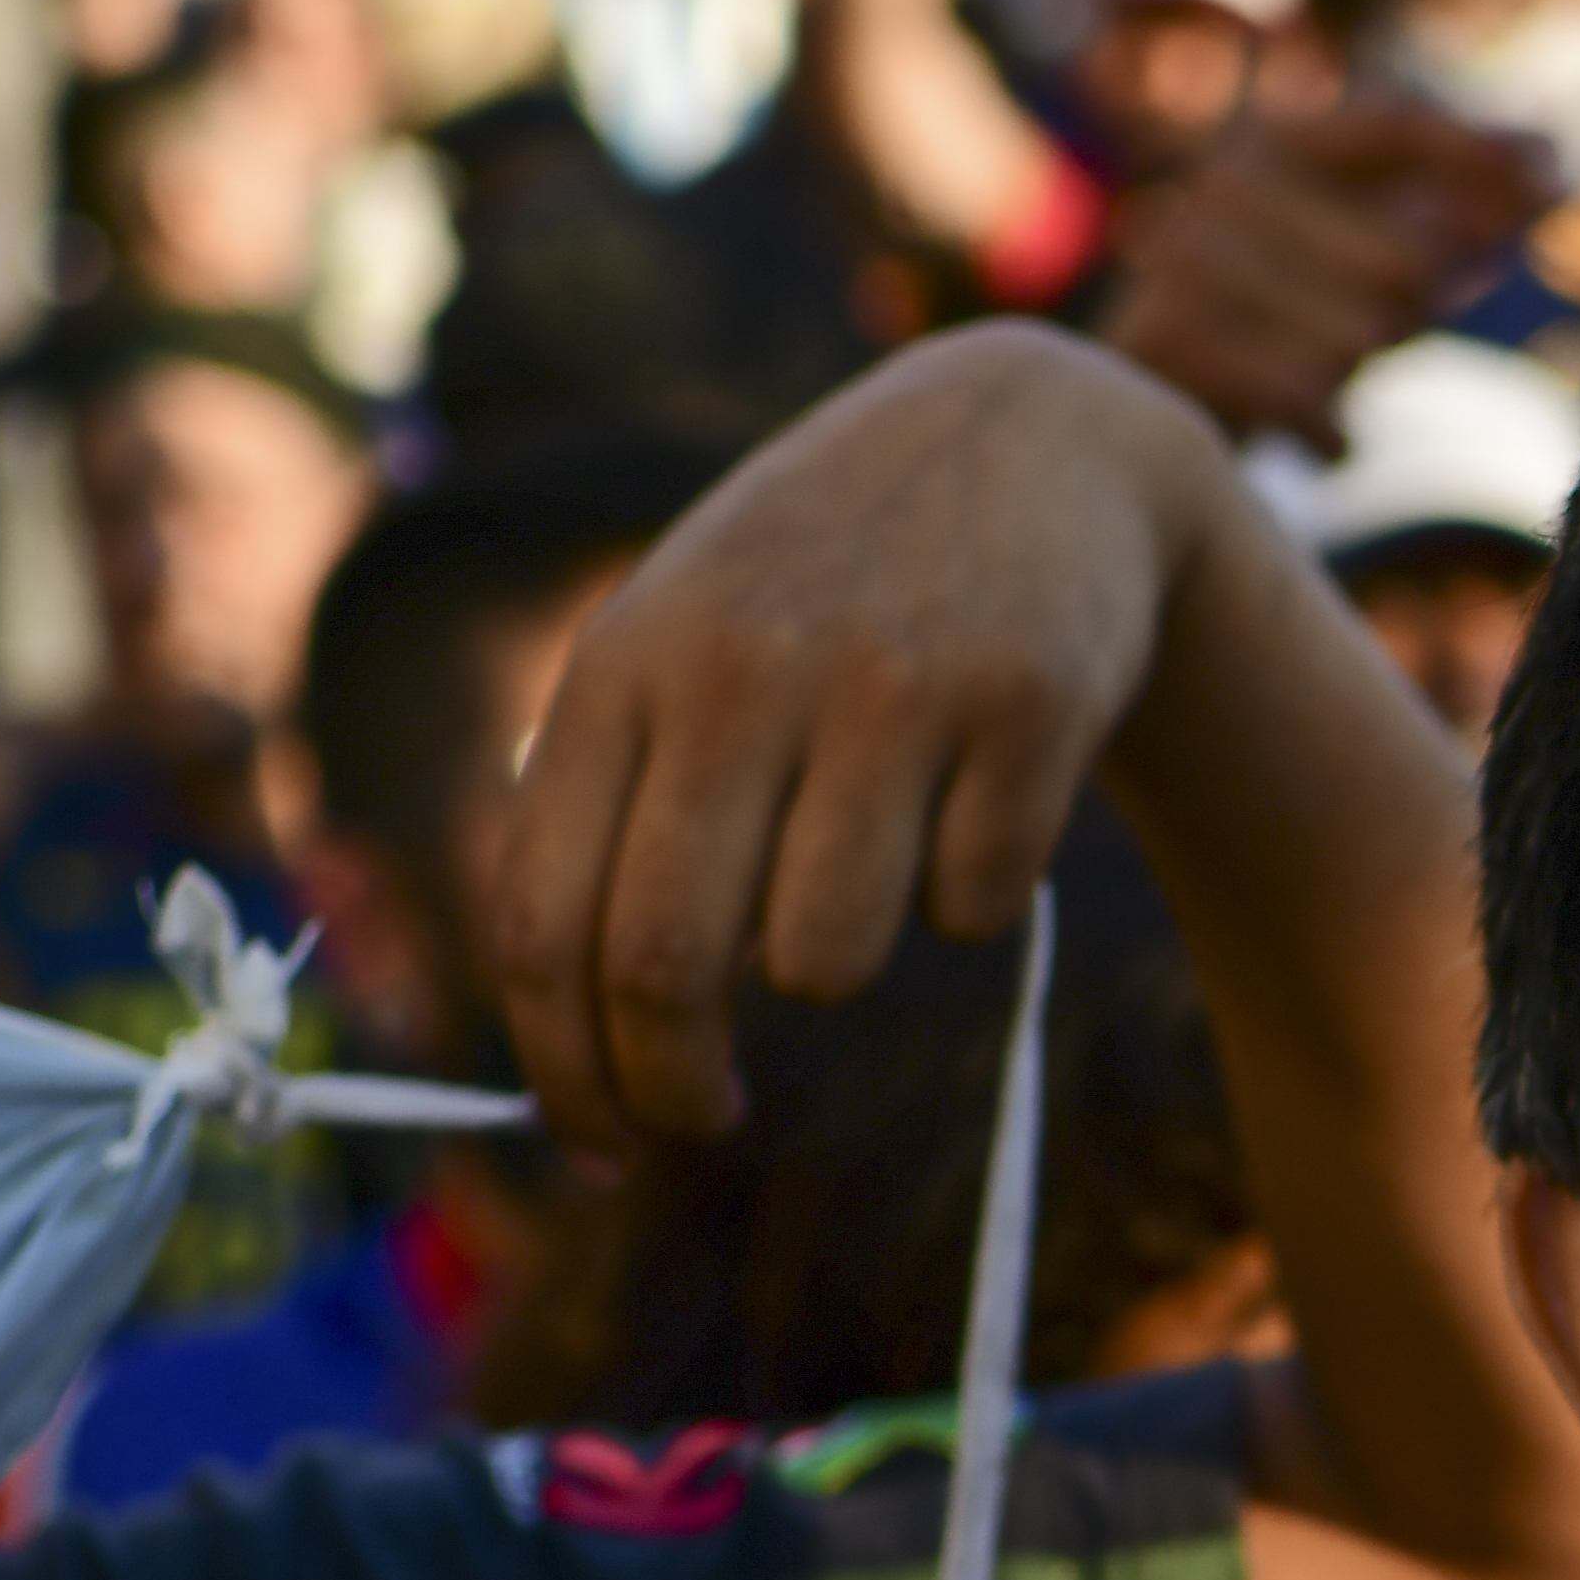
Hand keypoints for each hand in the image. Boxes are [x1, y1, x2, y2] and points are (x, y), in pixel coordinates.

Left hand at [481, 320, 1248, 1144]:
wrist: (1032, 438)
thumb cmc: (821, 593)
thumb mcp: (684, 650)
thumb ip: (618, 815)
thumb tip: (577, 1058)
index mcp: (624, 666)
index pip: (547, 921)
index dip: (563, 1070)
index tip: (601, 1141)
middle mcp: (741, 668)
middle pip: (668, 967)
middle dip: (677, 1091)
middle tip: (706, 1120)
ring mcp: (889, 682)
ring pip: (827, 959)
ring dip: (842, 958)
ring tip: (866, 864)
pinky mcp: (1029, 703)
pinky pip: (973, 907)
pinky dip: (971, 893)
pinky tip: (975, 792)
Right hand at [1090, 89, 1546, 449]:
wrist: (1128, 420)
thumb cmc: (1280, 334)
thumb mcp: (1370, 264)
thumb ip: (1454, 217)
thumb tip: (1554, 160)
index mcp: (1275, 140)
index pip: (1398, 124)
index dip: (1481, 155)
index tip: (1556, 183)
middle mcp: (1224, 181)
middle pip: (1404, 262)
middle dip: (1416, 316)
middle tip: (1380, 340)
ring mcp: (1187, 258)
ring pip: (1358, 338)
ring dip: (1360, 380)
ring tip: (1325, 386)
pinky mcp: (1166, 340)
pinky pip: (1306, 395)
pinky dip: (1330, 433)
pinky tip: (1324, 442)